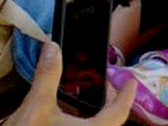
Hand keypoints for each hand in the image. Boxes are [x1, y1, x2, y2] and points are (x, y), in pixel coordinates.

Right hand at [4, 42, 135, 124]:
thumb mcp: (36, 106)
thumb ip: (48, 77)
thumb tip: (53, 48)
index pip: (119, 112)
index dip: (126, 95)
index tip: (131, 82)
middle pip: (109, 121)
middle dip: (108, 102)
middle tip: (104, 86)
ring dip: (94, 114)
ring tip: (87, 99)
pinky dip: (81, 122)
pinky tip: (69, 116)